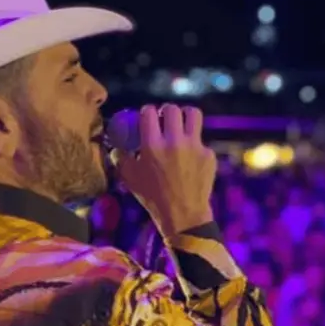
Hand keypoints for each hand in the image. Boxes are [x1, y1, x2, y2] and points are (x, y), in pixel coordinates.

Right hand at [115, 104, 215, 236]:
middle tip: (164, 120)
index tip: (147, 118)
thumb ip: (121, 159)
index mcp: (152, 146)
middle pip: (172, 109)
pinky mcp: (208, 155)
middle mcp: (174, 142)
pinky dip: (194, 145)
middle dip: (166, 111)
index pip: (149, 112)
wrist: (184, 215)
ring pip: (193, 114)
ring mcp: (195, 147)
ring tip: (181, 124)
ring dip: (185, 116)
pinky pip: (201, 141)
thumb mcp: (130, 179)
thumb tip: (116, 148)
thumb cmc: (153, 198)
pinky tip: (189, 158)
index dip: (146, 112)